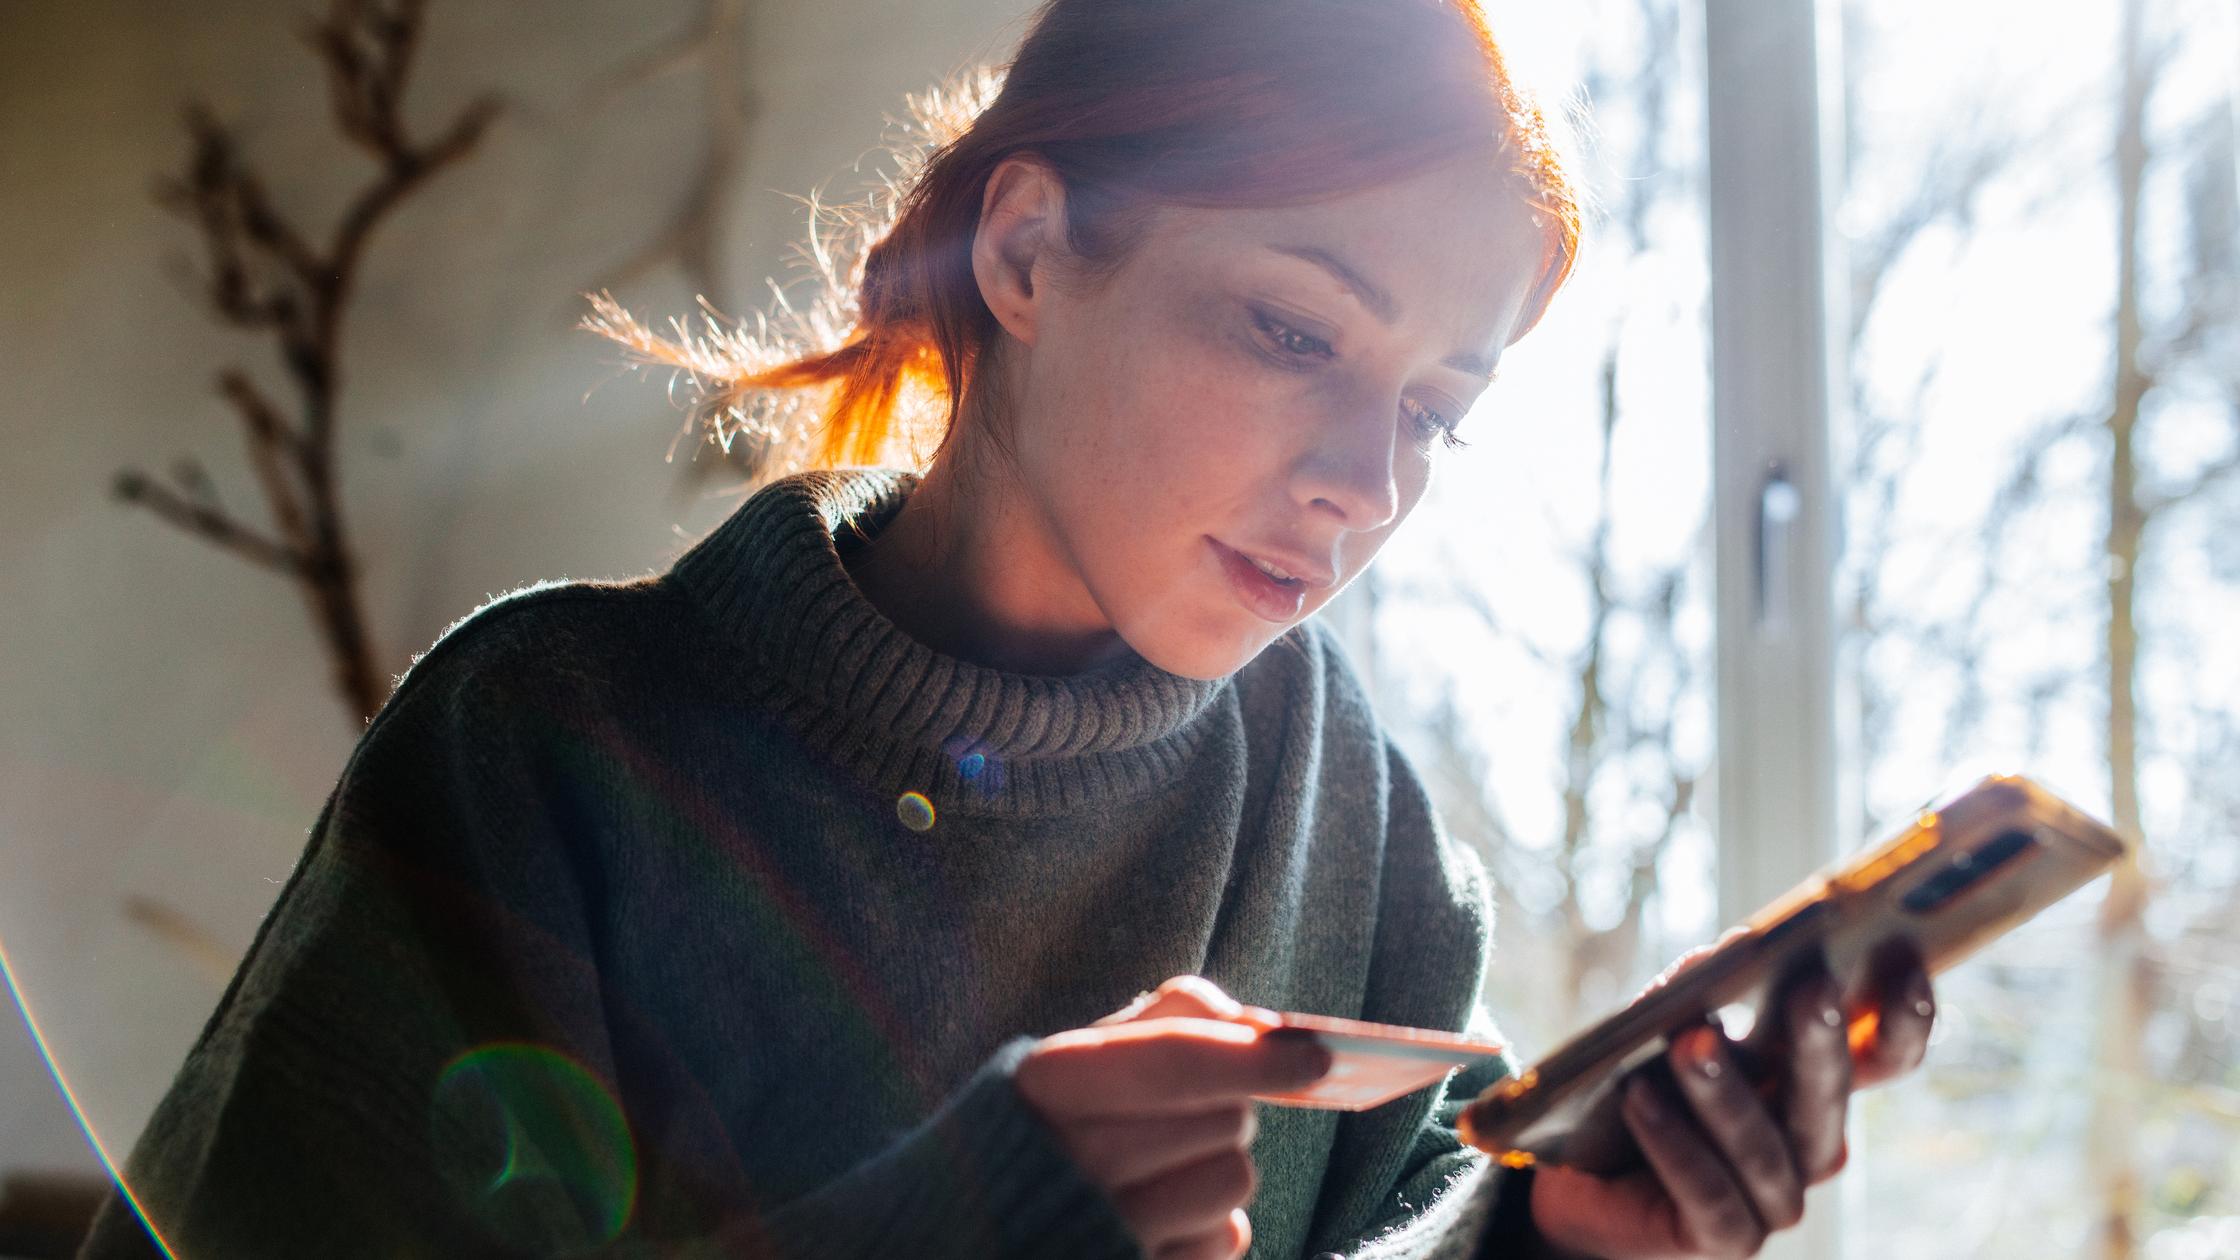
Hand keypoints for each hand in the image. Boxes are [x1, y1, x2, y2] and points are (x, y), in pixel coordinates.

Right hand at [1015, 976, 1325, 1259]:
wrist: (985, 1229)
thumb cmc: (1052, 1130)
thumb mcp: (1080, 1061)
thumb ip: (1164, 1021)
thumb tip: (1256, 1021)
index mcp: (1046, 1084)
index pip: (1173, 1059)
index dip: (1253, 1054)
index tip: (1316, 1056)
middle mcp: (1069, 1164)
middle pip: (1224, 1118)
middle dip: (1225, 1107)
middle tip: (1180, 1116)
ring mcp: (1104, 1232)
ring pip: (1235, 1179)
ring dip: (1219, 1169)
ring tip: (1164, 1173)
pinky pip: (1227, 1240)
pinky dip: (1211, 1226)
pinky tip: (1162, 1223)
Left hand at [1524, 938, 1936, 1258]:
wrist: (1574, 1171)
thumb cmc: (1638, 1082)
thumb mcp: (1667, 1024)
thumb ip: (1701, 989)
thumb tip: (1728, 951)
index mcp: (1814, 1083)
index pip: (1884, 1056)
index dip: (1904, 1017)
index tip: (1908, 964)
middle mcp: (1810, 1144)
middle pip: (1829, 1095)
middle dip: (1819, 1041)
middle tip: (1811, 988)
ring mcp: (1774, 1199)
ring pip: (1764, 1147)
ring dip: (1725, 1093)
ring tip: (1689, 1042)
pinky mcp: (1727, 1239)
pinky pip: (1709, 1193)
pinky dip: (1673, 1142)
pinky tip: (1639, 1099)